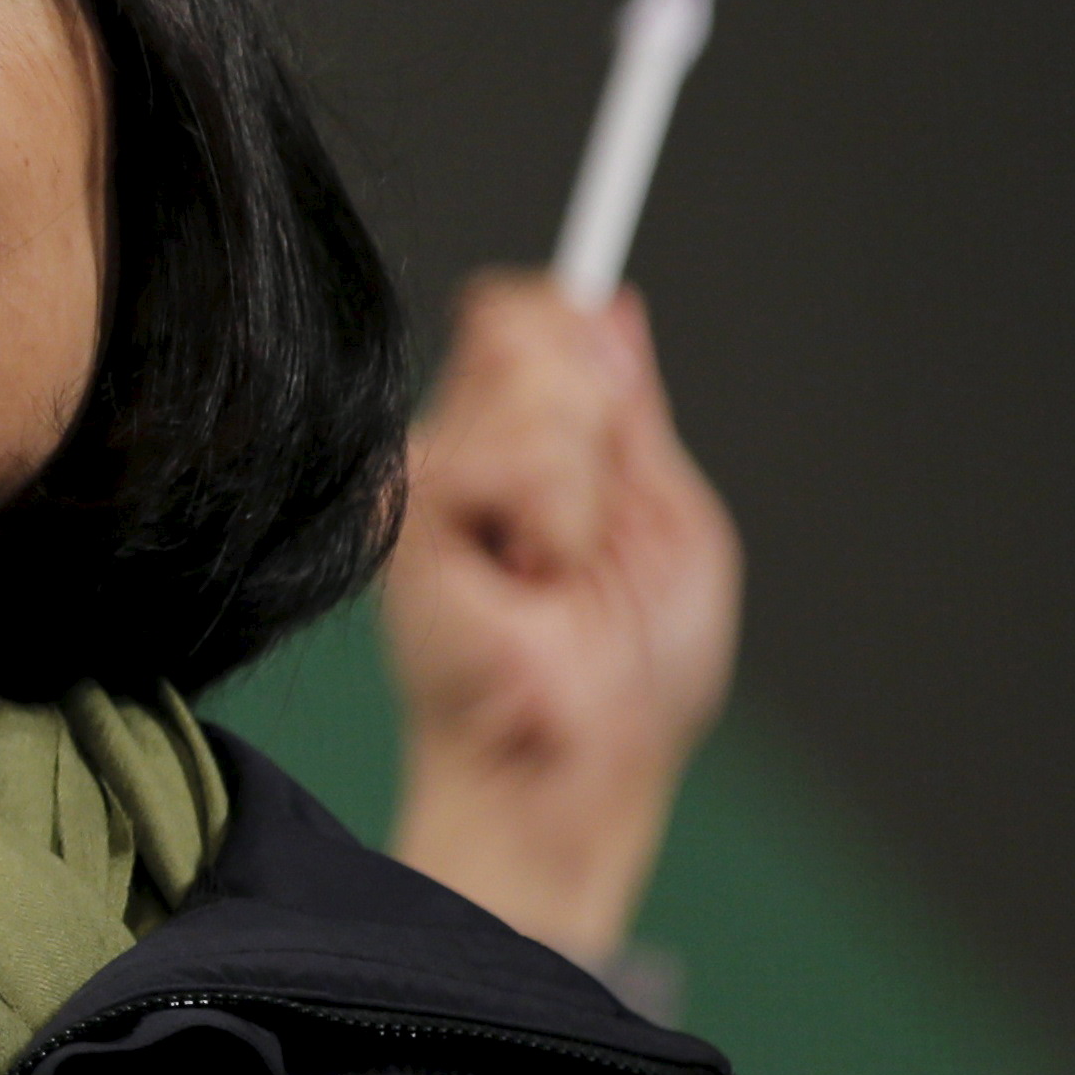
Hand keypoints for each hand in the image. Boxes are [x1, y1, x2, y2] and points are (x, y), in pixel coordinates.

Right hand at [381, 274, 739, 972]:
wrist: (581, 768)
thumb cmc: (627, 677)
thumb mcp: (669, 520)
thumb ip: (633, 412)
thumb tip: (611, 306)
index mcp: (528, 439)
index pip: (530, 313)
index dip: (572, 325)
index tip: (614, 393)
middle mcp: (467, 444)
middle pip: (526, 321)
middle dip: (595, 415)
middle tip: (592, 525)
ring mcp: (431, 474)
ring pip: (530, 380)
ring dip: (583, 490)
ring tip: (559, 573)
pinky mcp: (406, 512)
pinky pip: (510, 453)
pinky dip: (554, 519)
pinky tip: (530, 581)